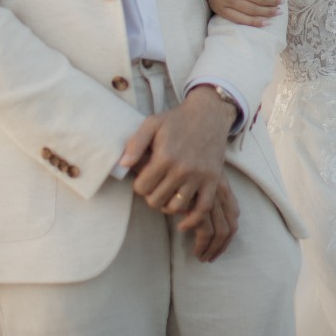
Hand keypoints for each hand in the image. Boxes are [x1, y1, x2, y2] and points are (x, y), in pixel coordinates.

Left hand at [120, 87, 234, 256]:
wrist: (209, 114)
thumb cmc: (177, 120)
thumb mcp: (152, 124)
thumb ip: (135, 144)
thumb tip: (122, 165)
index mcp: (165, 156)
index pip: (142, 188)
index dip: (139, 185)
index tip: (144, 178)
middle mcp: (182, 169)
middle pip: (157, 200)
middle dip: (152, 196)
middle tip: (155, 187)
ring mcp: (199, 176)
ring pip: (177, 207)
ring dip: (168, 206)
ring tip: (167, 196)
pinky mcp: (213, 180)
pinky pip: (202, 209)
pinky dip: (192, 220)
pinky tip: (184, 222)